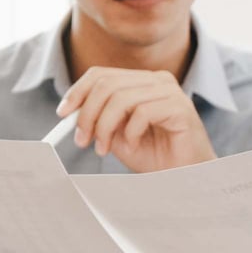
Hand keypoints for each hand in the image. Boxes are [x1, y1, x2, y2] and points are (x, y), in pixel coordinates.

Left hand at [57, 66, 215, 172]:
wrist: (188, 178)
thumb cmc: (158, 159)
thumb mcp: (119, 138)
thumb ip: (100, 121)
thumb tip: (72, 113)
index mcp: (142, 82)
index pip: (102, 74)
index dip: (78, 91)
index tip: (63, 114)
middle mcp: (157, 81)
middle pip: (107, 84)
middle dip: (88, 114)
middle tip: (82, 140)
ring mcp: (170, 91)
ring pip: (121, 98)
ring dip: (105, 127)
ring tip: (103, 149)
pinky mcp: (179, 106)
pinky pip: (142, 112)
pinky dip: (130, 132)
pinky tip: (134, 145)